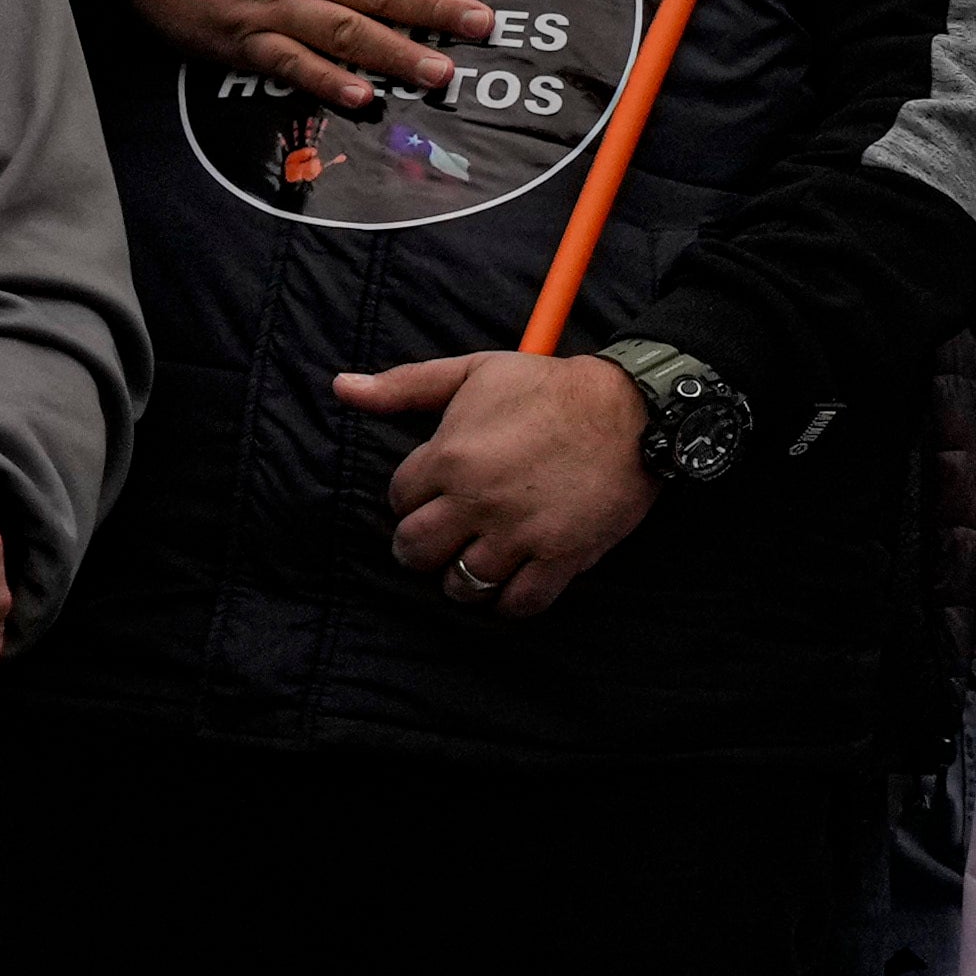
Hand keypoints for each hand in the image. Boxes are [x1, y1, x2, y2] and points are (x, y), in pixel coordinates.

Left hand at [338, 350, 657, 615]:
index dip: (414, 498)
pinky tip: (512, 582)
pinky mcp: (561, 556)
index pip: (399, 500)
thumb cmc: (550, 386)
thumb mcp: (474, 371)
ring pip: (462, 585)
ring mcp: (520, 533)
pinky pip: (519, 603)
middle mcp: (477, 500)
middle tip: (442, 539)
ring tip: (476, 561)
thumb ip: (405, 385)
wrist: (634, 408)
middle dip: (421, 548)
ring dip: (462, 579)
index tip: (436, 493)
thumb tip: (342, 387)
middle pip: (416, 550)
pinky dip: (509, 601)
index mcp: (450, 456)